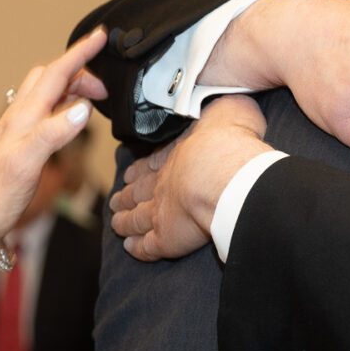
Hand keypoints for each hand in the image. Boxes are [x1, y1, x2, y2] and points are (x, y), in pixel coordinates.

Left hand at [0, 29, 107, 239]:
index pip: (55, 74)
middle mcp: (19, 118)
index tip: (100, 36)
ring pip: (46, 93)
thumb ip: (53, 133)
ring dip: (70, 86)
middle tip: (105, 86)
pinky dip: (63, 106)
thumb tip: (83, 109)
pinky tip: (68, 121)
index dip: (80, 53)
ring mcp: (17, 130)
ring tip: (92, 98)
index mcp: (23, 117)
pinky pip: (44, 113)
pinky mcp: (17, 145)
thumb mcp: (26, 164)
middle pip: (50, 77)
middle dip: (79, 70)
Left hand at [109, 96, 271, 261]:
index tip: (131, 172)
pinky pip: (146, 246)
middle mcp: (161, 182)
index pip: (152, 163)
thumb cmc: (230, 139)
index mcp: (174, 154)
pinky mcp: (164, 238)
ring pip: (134, 218)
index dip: (141, 169)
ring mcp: (159, 211)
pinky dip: (137, 248)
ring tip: (117, 223)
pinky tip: (131, 248)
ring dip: (125, 221)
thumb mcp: (232, 109)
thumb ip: (228, 108)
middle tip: (117, 199)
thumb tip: (233, 102)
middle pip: (137, 191)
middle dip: (127, 195)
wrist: (226, 174)